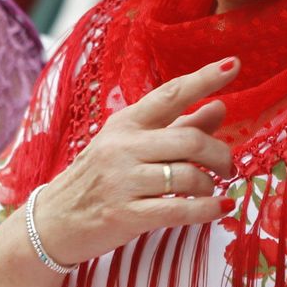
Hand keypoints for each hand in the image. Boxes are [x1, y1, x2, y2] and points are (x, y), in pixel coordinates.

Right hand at [30, 57, 239, 266]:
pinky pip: (179, 210)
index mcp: (125, 122)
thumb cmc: (99, 178)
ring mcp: (123, 181)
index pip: (170, 94)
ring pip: (188, 176)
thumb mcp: (131, 144)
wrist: (53, 222)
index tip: (232, 64)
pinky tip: (220, 207)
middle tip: (229, 165)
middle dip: (220, 153)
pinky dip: (207, 210)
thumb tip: (220, 107)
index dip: (204, 78)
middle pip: (189, 139)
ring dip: (211, 184)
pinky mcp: (126, 215)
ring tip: (212, 190)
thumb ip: (178, 125)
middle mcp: (123, 147)